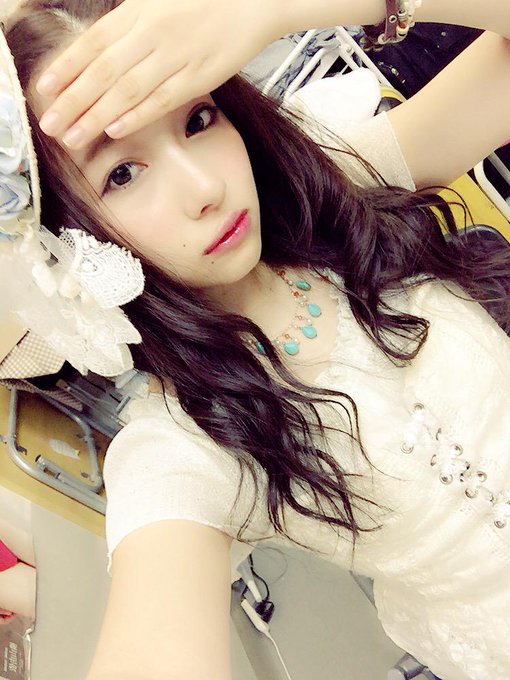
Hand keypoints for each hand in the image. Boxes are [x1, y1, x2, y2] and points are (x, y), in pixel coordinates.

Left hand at [36, 0, 279, 149]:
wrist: (253, 0)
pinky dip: (138, 115)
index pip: (93, 43)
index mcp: (139, 11)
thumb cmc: (204, 0)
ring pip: (128, 90)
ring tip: (74, 137)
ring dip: (97, 116)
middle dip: (73, 101)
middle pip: (103, 72)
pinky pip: (163, 99)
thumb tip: (97, 48)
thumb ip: (128, 22)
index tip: (46, 91)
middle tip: (51, 125)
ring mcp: (177, 56)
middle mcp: (153, 33)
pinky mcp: (200, 76)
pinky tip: (116, 129)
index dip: (67, 68)